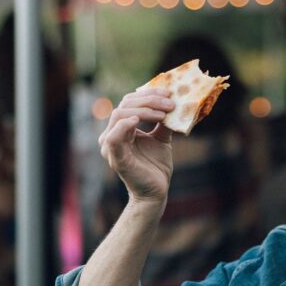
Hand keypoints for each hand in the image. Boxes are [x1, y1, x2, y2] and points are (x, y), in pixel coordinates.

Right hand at [97, 88, 175, 203]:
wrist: (156, 191)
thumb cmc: (156, 166)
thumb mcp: (162, 138)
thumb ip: (163, 122)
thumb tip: (174, 103)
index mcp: (122, 128)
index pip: (130, 102)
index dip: (149, 94)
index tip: (169, 93)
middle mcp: (113, 134)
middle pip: (125, 105)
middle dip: (149, 100)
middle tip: (170, 103)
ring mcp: (111, 145)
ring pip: (120, 114)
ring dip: (143, 110)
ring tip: (163, 114)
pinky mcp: (115, 157)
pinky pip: (113, 136)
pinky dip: (124, 125)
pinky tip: (139, 121)